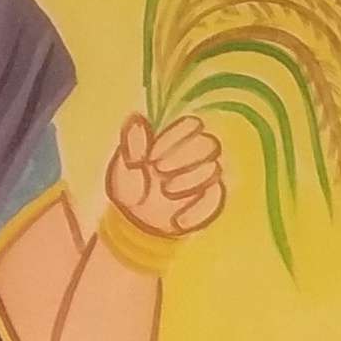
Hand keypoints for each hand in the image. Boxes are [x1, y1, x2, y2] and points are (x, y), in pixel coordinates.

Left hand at [103, 112, 224, 245]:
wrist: (138, 221)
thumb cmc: (131, 186)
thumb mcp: (125, 166)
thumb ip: (133, 144)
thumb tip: (137, 119)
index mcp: (176, 140)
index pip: (191, 125)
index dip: (174, 138)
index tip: (151, 157)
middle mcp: (196, 155)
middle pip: (209, 144)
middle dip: (184, 157)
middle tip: (159, 170)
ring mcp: (206, 178)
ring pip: (214, 170)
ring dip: (189, 180)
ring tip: (166, 191)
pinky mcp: (211, 201)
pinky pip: (215, 200)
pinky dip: (195, 211)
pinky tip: (177, 220)